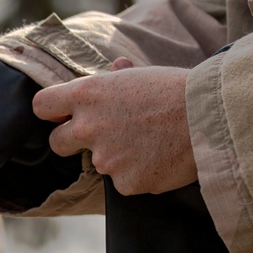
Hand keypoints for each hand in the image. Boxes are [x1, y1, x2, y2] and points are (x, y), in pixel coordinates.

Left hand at [33, 64, 196, 194]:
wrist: (210, 117)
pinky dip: (138, 174)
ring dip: (116, 157)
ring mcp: (105, 159)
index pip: (42, 106)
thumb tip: (116, 68)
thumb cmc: (178, 89)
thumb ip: (118, 77)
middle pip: (57, 142)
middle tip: (104, 135)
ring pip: (98, 163)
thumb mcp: (142, 74)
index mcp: (87, 94)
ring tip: (149, 142)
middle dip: (72, 141)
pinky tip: (159, 159)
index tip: (64, 115)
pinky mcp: (124, 183)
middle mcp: (88, 127)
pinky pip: (124, 181)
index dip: (53, 112)